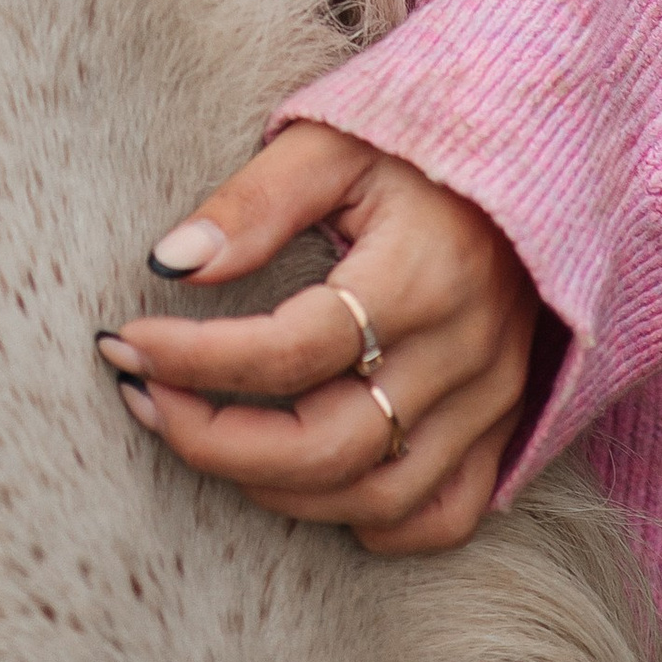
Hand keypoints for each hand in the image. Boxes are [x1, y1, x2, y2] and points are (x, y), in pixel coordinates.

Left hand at [94, 123, 540, 554]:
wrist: (533, 154)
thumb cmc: (415, 141)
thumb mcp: (330, 142)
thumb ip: (253, 203)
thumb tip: (169, 264)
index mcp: (422, 273)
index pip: (293, 350)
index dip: (198, 359)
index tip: (127, 340)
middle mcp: (464, 353)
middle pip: (330, 446)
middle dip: (216, 441)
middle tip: (145, 400)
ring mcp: (490, 401)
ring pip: (375, 496)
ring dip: (272, 485)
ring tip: (201, 434)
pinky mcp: (501, 425)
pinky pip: (441, 514)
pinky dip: (368, 519)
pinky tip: (306, 481)